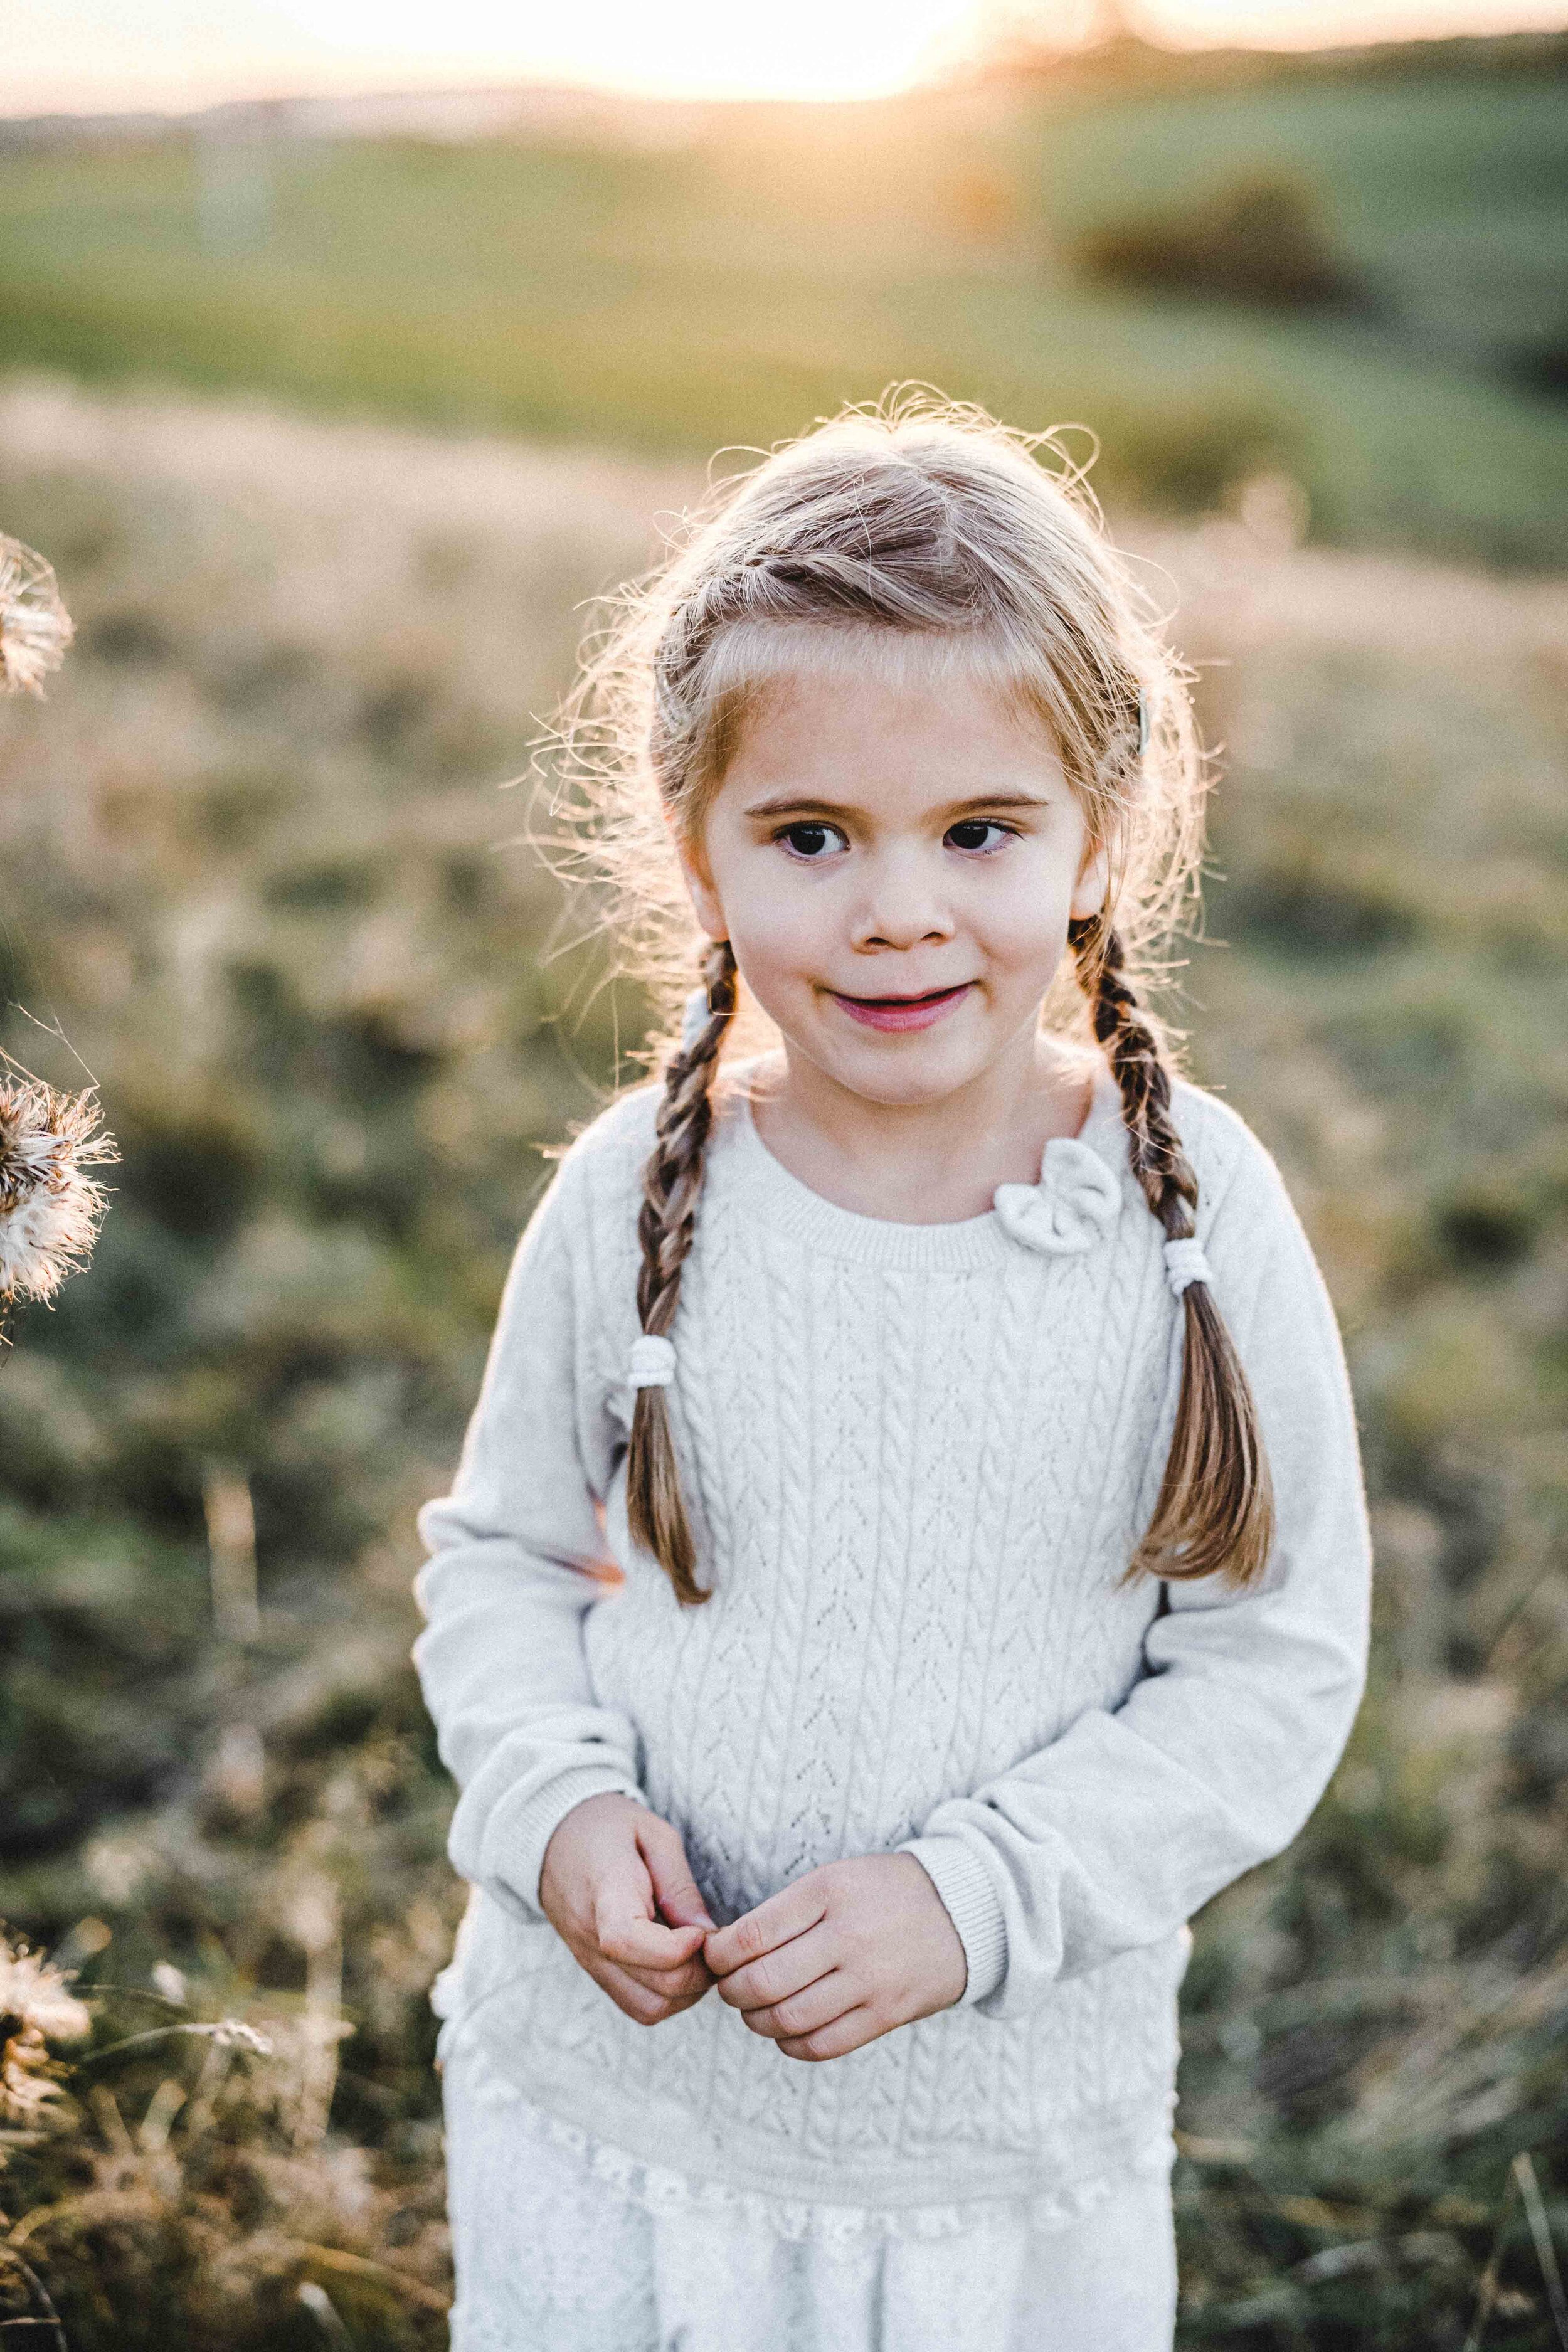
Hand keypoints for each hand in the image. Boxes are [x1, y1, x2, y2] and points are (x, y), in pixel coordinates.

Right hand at [539, 1793, 715, 2026]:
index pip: (628, 1940)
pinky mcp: (596, 1973)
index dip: (676, 1948)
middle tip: (714, 1941)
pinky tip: (679, 1964)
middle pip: (652, 1986)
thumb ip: (680, 1885)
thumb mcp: (654, 1834)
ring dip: (687, 1992)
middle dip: (699, 1972)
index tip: (700, 1930)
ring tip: (699, 1954)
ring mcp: (591, 1960)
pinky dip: (667, 1997)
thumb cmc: (610, 1829)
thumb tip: (707, 1933)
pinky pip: (637, 2006)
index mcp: (605, 1892)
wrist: (556, 1839)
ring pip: (649, 2008)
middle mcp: (592, 1937)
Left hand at [704, 1854, 966, 2062]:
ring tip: (755, 2010)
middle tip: (729, 1987)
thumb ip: (784, 1912)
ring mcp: (869, 1980)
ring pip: (787, 2019)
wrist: (961, 1911)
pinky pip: (822, 2045)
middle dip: (731, 1992)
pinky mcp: (886, 2014)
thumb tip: (725, 1952)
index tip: (714, 1958)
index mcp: (828, 1892)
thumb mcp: (834, 1878)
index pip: (750, 1936)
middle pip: (762, 1983)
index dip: (718, 1956)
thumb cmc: (883, 1893)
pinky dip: (791, 2045)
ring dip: (756, 2021)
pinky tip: (786, 2031)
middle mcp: (847, 1936)